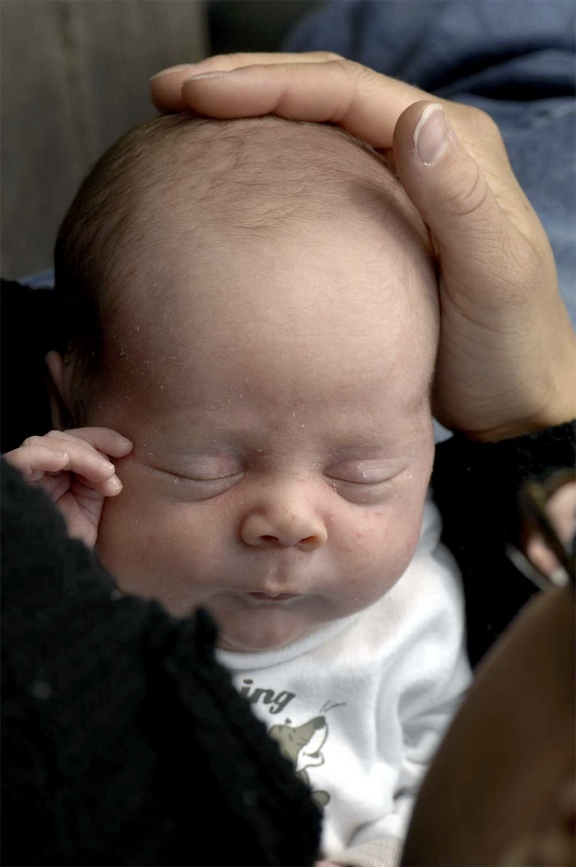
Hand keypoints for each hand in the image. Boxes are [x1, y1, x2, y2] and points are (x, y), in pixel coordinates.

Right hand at [4, 428, 132, 546]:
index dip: (101, 438)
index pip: (74, 441)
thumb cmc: (73, 543)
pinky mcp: (12, 484)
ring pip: (47, 443)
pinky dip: (45, 454)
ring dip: (81, 455)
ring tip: (104, 475)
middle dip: (94, 451)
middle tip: (112, 474)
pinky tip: (65, 461)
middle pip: (61, 439)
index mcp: (54, 475)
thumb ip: (100, 475)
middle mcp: (37, 473)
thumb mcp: (93, 502)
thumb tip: (123, 447)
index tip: (127, 447)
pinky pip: (23, 459)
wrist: (58, 572)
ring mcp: (24, 478)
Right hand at [150, 53, 575, 440]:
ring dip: (248, 116)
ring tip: (183, 118)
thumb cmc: (508, 351)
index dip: (266, 86)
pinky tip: (228, 174)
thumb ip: (460, 199)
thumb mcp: (493, 277)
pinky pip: (313, 174)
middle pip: (322, 95)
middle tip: (169, 92)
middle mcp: (426, 151)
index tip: (196, 95)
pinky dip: (266, 163)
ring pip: (312, 129)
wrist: (515, 402)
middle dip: (243, 85)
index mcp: (452, 145)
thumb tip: (415, 117)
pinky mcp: (381, 222)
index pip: (344, 93)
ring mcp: (401, 184)